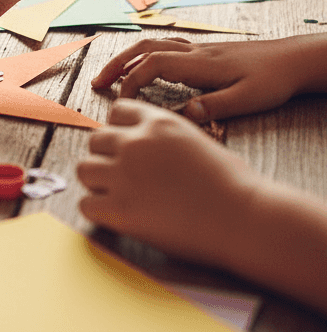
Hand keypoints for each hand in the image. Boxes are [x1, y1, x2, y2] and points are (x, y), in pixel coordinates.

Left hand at [77, 100, 258, 266]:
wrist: (246, 219)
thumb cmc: (234, 185)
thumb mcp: (198, 141)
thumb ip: (165, 139)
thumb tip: (147, 147)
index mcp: (158, 122)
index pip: (116, 113)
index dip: (121, 132)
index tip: (129, 149)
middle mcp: (136, 143)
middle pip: (95, 141)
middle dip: (107, 157)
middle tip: (125, 178)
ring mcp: (125, 175)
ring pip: (84, 170)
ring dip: (98, 183)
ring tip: (119, 197)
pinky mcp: (120, 209)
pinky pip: (86, 204)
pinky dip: (98, 212)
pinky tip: (117, 217)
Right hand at [91, 36, 317, 121]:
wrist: (295, 60)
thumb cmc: (274, 80)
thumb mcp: (248, 99)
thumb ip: (214, 106)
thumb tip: (183, 114)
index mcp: (200, 64)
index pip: (152, 66)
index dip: (130, 82)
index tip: (120, 103)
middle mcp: (194, 52)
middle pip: (144, 49)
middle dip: (116, 64)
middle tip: (96, 82)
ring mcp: (199, 49)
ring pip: (153, 44)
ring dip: (128, 57)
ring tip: (112, 75)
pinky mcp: (205, 52)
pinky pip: (166, 46)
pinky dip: (147, 53)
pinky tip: (146, 65)